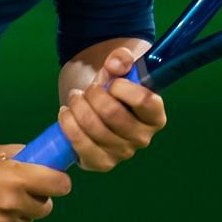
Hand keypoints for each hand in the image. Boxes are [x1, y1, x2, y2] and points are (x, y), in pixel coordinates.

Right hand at [0, 145, 71, 221]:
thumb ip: (18, 156)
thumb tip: (39, 159)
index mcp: (17, 177)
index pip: (60, 185)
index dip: (57, 183)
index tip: (50, 182)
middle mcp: (13, 203)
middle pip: (45, 208)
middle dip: (37, 200)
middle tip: (18, 192)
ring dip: (17, 214)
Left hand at [57, 46, 166, 172]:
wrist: (94, 106)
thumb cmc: (113, 86)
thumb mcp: (120, 67)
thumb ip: (121, 58)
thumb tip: (114, 65)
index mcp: (155, 115)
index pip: (145, 102)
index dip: (123, 88)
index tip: (112, 81)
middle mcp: (143, 138)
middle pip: (112, 114)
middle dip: (93, 95)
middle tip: (88, 89)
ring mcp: (122, 153)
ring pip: (93, 127)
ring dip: (77, 107)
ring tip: (75, 98)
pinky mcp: (102, 163)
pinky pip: (81, 145)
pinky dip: (68, 125)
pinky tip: (66, 114)